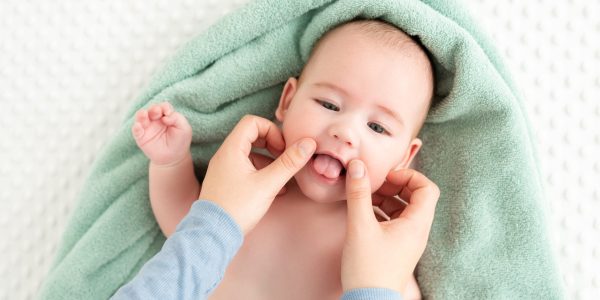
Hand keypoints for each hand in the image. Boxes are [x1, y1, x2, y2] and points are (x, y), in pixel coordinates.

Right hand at [132, 101, 192, 165]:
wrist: (174, 157)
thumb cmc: (180, 141)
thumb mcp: (184, 128)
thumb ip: (177, 119)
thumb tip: (165, 116)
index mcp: (166, 115)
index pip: (164, 107)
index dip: (165, 107)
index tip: (168, 112)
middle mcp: (155, 119)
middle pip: (151, 109)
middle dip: (154, 109)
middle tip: (158, 112)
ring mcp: (147, 127)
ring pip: (141, 117)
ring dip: (141, 114)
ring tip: (144, 114)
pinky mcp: (141, 137)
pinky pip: (136, 131)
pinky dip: (136, 127)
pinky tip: (138, 126)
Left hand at [199, 115, 315, 234]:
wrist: (212, 234)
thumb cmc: (238, 208)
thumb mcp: (268, 184)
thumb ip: (289, 163)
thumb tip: (308, 143)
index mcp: (231, 149)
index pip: (253, 122)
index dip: (272, 130)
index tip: (282, 149)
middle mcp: (225, 155)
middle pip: (251, 136)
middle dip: (272, 144)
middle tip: (284, 158)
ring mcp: (224, 169)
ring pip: (250, 154)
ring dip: (268, 161)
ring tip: (281, 177)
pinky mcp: (226, 182)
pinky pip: (245, 168)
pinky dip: (261, 172)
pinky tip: (273, 190)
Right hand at [341, 160, 439, 294]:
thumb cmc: (368, 269)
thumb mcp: (360, 226)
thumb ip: (359, 193)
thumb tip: (358, 166)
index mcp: (416, 224)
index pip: (427, 188)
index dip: (408, 176)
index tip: (386, 176)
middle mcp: (417, 231)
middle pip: (416, 197)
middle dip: (394, 186)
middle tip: (374, 184)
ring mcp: (408, 241)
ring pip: (404, 209)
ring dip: (386, 199)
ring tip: (364, 197)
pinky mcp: (398, 248)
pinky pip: (395, 222)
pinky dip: (382, 212)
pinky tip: (363, 213)